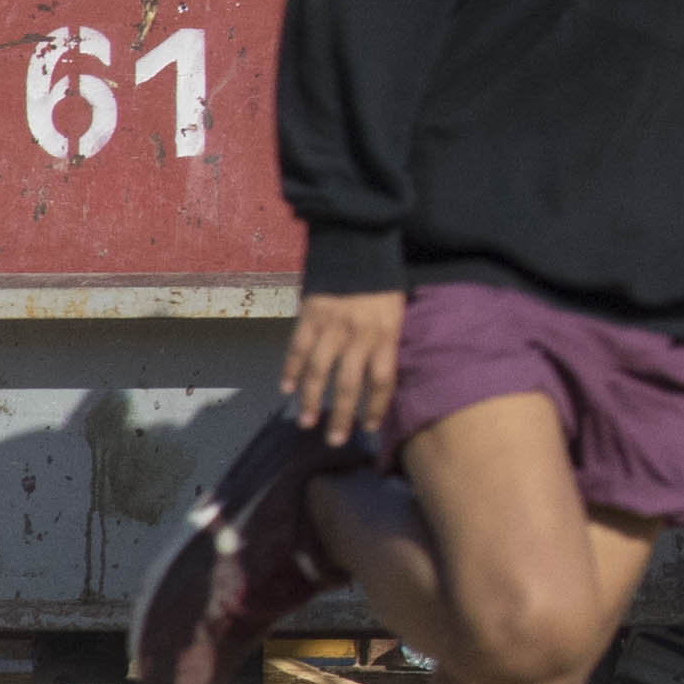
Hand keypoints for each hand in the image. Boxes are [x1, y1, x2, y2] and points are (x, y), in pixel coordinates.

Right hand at [278, 285, 409, 445]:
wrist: (357, 243)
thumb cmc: (381, 282)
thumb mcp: (396, 312)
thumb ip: (387, 341)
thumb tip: (380, 374)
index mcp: (386, 334)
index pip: (382, 380)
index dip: (375, 407)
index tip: (368, 427)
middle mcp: (358, 335)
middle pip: (349, 384)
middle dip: (341, 415)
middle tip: (335, 440)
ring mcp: (331, 326)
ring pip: (318, 371)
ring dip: (311, 399)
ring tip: (306, 421)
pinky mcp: (309, 316)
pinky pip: (297, 348)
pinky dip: (291, 369)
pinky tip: (287, 388)